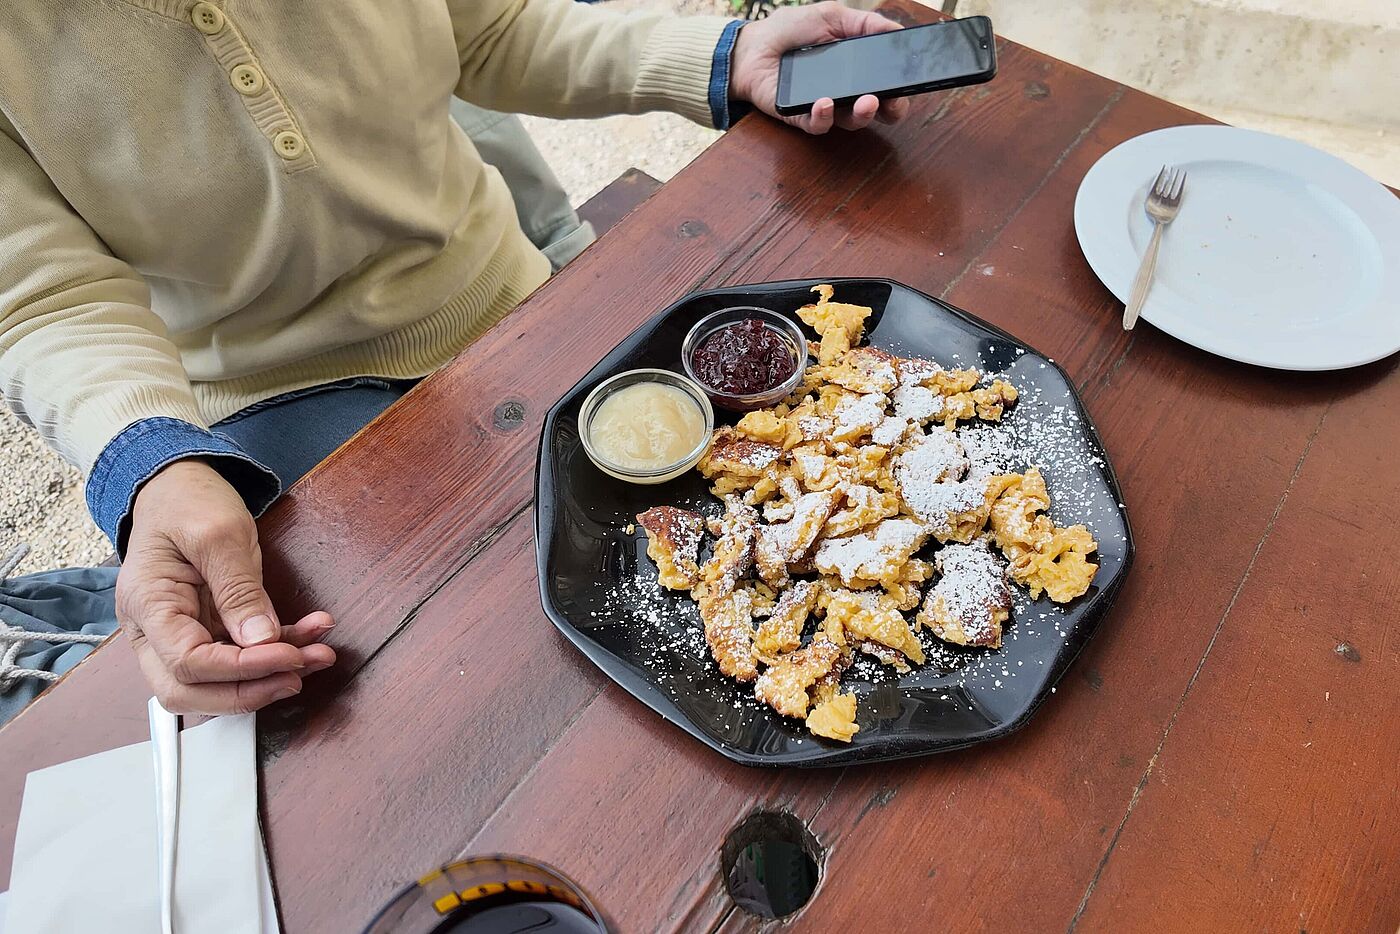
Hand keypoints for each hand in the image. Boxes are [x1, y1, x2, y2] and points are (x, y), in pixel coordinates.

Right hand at [116, 460, 335, 713]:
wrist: (179, 484)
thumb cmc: (187, 501)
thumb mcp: (218, 533)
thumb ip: (238, 588)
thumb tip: (261, 639)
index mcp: (147, 604)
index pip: (186, 663)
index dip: (239, 669)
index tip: (287, 656)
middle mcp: (155, 629)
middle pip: (190, 691)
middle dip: (249, 691)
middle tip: (297, 674)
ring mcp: (181, 632)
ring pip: (219, 680)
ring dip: (270, 675)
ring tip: (320, 654)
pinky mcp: (209, 627)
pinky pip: (242, 654)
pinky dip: (279, 649)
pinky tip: (312, 634)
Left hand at [729, 2, 910, 134]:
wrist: (752, 46)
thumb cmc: (791, 31)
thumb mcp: (831, 16)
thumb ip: (864, 24)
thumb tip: (897, 31)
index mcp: (857, 70)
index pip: (887, 85)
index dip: (902, 89)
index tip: (912, 83)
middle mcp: (845, 93)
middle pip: (876, 110)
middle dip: (891, 109)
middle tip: (892, 101)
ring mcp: (824, 107)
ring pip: (851, 121)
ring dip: (862, 114)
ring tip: (866, 101)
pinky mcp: (801, 117)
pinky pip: (817, 125)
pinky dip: (823, 116)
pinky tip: (825, 102)